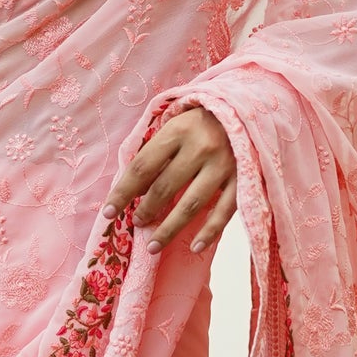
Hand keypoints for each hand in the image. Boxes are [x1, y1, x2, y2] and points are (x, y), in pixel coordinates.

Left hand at [103, 107, 237, 254]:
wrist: (248, 108)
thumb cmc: (203, 120)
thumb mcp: (176, 125)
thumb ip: (157, 151)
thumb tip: (134, 188)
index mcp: (178, 131)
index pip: (142, 167)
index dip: (122, 193)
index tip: (108, 213)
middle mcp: (201, 147)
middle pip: (165, 187)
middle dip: (146, 210)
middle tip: (137, 223)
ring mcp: (224, 165)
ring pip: (191, 204)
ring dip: (169, 228)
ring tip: (153, 245)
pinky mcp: (244, 179)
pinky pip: (224, 212)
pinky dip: (209, 232)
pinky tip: (195, 247)